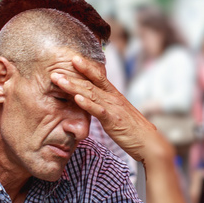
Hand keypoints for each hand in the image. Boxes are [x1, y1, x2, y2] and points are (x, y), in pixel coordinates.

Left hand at [50, 56, 170, 166]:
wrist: (150, 143)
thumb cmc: (135, 131)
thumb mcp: (120, 115)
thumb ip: (108, 108)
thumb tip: (97, 105)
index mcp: (115, 96)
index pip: (99, 77)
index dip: (86, 67)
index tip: (73, 59)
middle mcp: (114, 99)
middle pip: (91, 83)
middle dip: (72, 76)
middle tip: (54, 70)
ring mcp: (113, 109)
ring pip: (91, 93)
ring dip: (73, 86)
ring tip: (59, 80)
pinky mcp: (113, 121)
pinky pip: (98, 110)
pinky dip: (87, 104)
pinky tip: (77, 98)